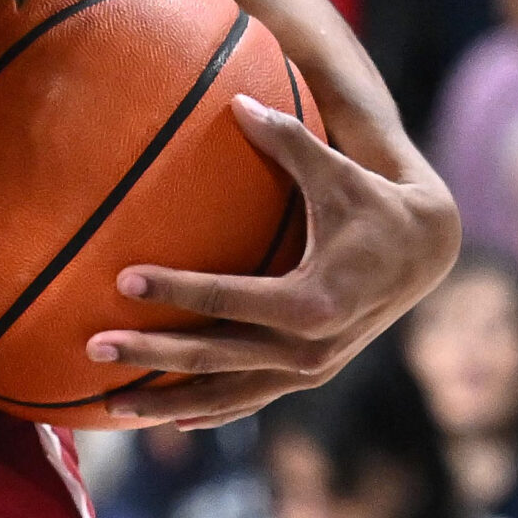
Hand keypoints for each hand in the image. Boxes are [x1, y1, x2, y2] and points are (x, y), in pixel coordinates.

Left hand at [83, 93, 459, 429]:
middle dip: (151, 353)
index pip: (230, 298)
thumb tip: (236, 99)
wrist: (425, 254)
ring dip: (165, 400)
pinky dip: (206, 411)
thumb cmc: (372, 202)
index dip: (176, 288)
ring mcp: (308, 369)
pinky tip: (162, 417)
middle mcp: (311, 348)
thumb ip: (287, 139)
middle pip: (215, 356)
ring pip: (226, 393)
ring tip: (106, 405)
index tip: (122, 278)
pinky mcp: (306, 376)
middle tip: (92, 346)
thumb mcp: (336, 171)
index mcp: (315, 300)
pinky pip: (248, 400)